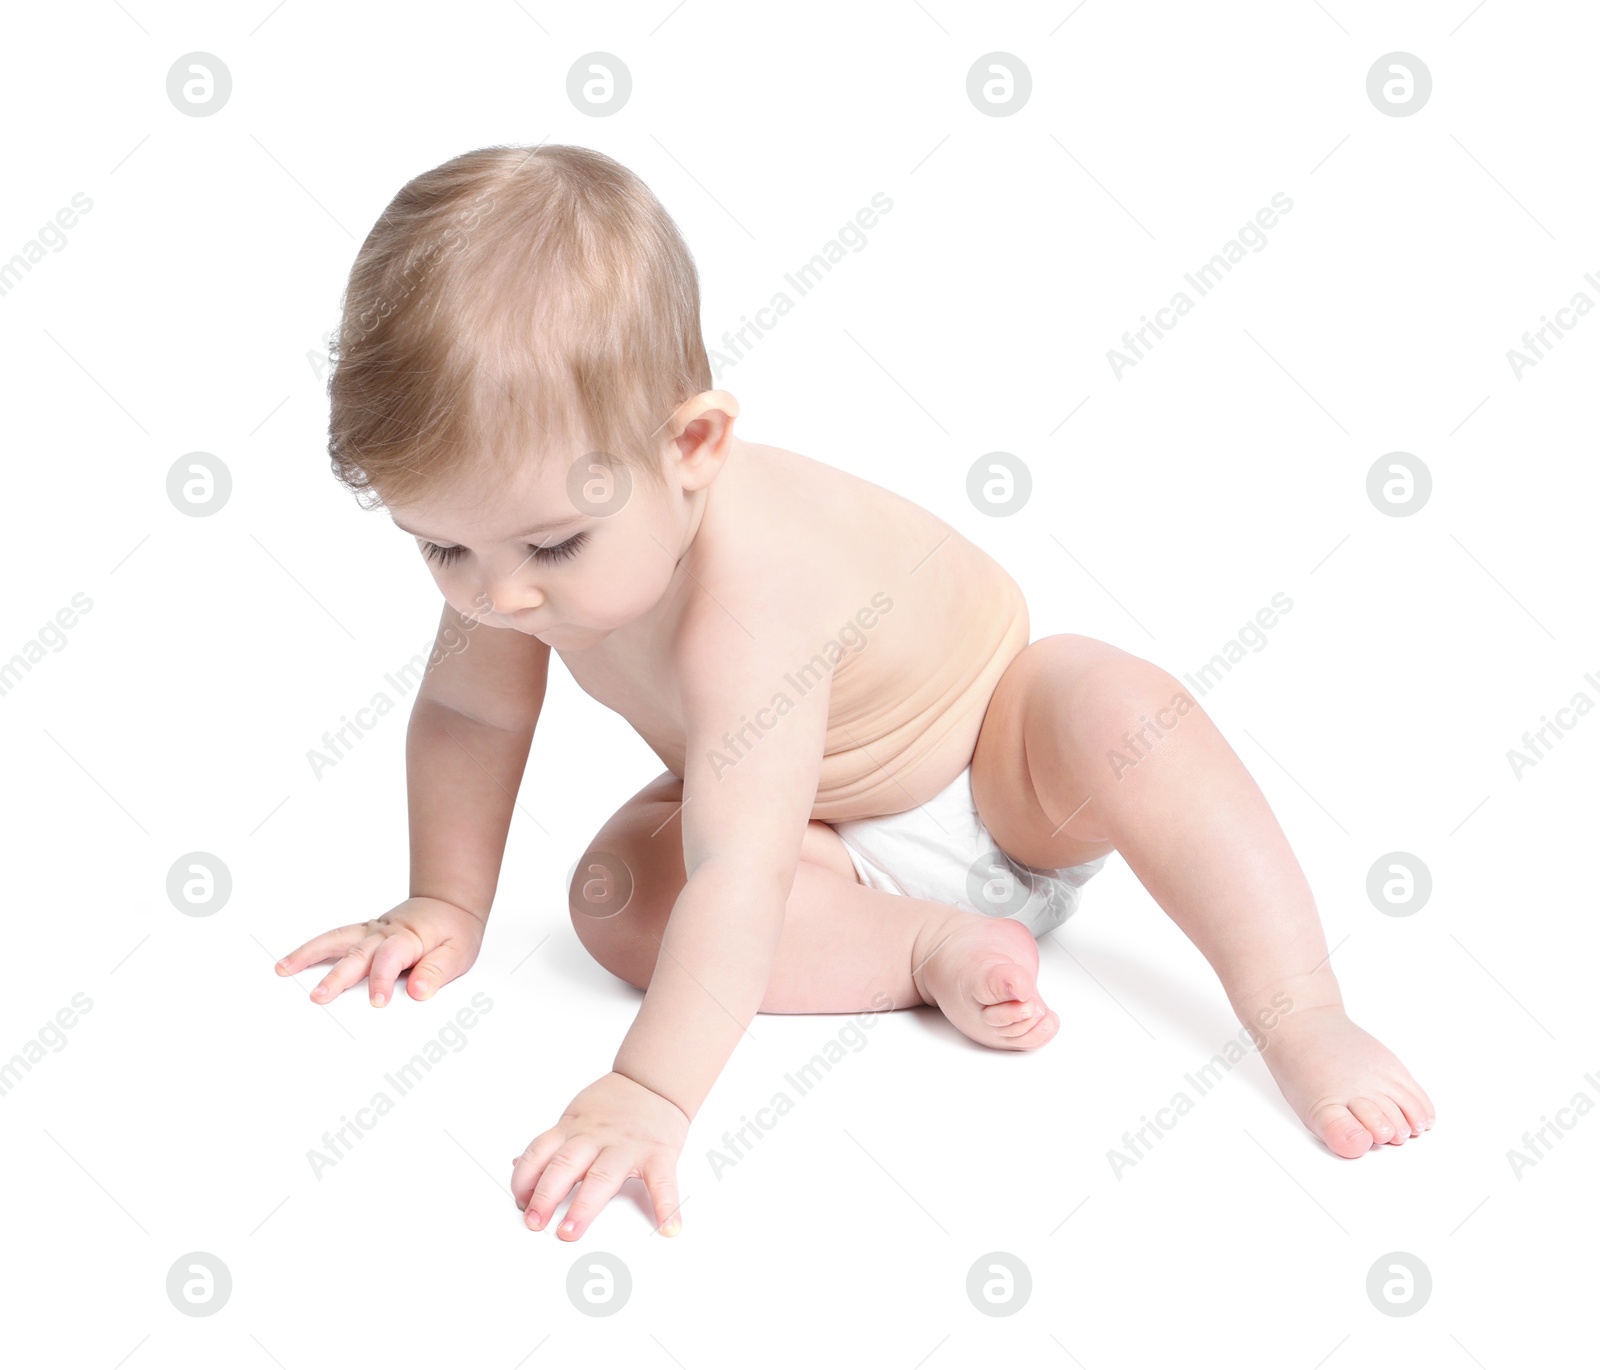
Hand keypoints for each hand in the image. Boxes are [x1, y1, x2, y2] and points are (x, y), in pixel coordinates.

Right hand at [274, 896, 485, 1005]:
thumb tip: (420, 991)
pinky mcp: (363, 932)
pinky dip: (311, 948)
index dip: (382, 981)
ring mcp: (370, 931)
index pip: (391, 959)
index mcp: (408, 938)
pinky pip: (334, 939)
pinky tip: (290, 961)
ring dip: (309, 954)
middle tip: (319, 997)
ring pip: (336, 941)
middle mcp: (384, 933)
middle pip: (357, 954)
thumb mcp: (458, 952)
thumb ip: (438, 971)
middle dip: (337, 976)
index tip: (377, 1003)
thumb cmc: (453, 930)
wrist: (449, 902)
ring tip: (283, 969)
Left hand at [511, 1072, 688, 1239]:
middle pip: (565, 1165)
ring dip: (584, 1206)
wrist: (654, 1080)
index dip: (524, 1179)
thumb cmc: (614, 1105)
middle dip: (546, 1196)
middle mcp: (596, 1138)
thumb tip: (520, 1165)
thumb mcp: (575, 1117)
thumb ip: (551, 1143)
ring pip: (601, 1176)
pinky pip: (661, 1181)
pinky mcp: (658, 1153)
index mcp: (573, 1129)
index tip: (520, 1203)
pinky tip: (668, 1226)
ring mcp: (627, 1147)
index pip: (539, 1153)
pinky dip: (666, 1206)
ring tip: (572, 1230)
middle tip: (535, 1222)